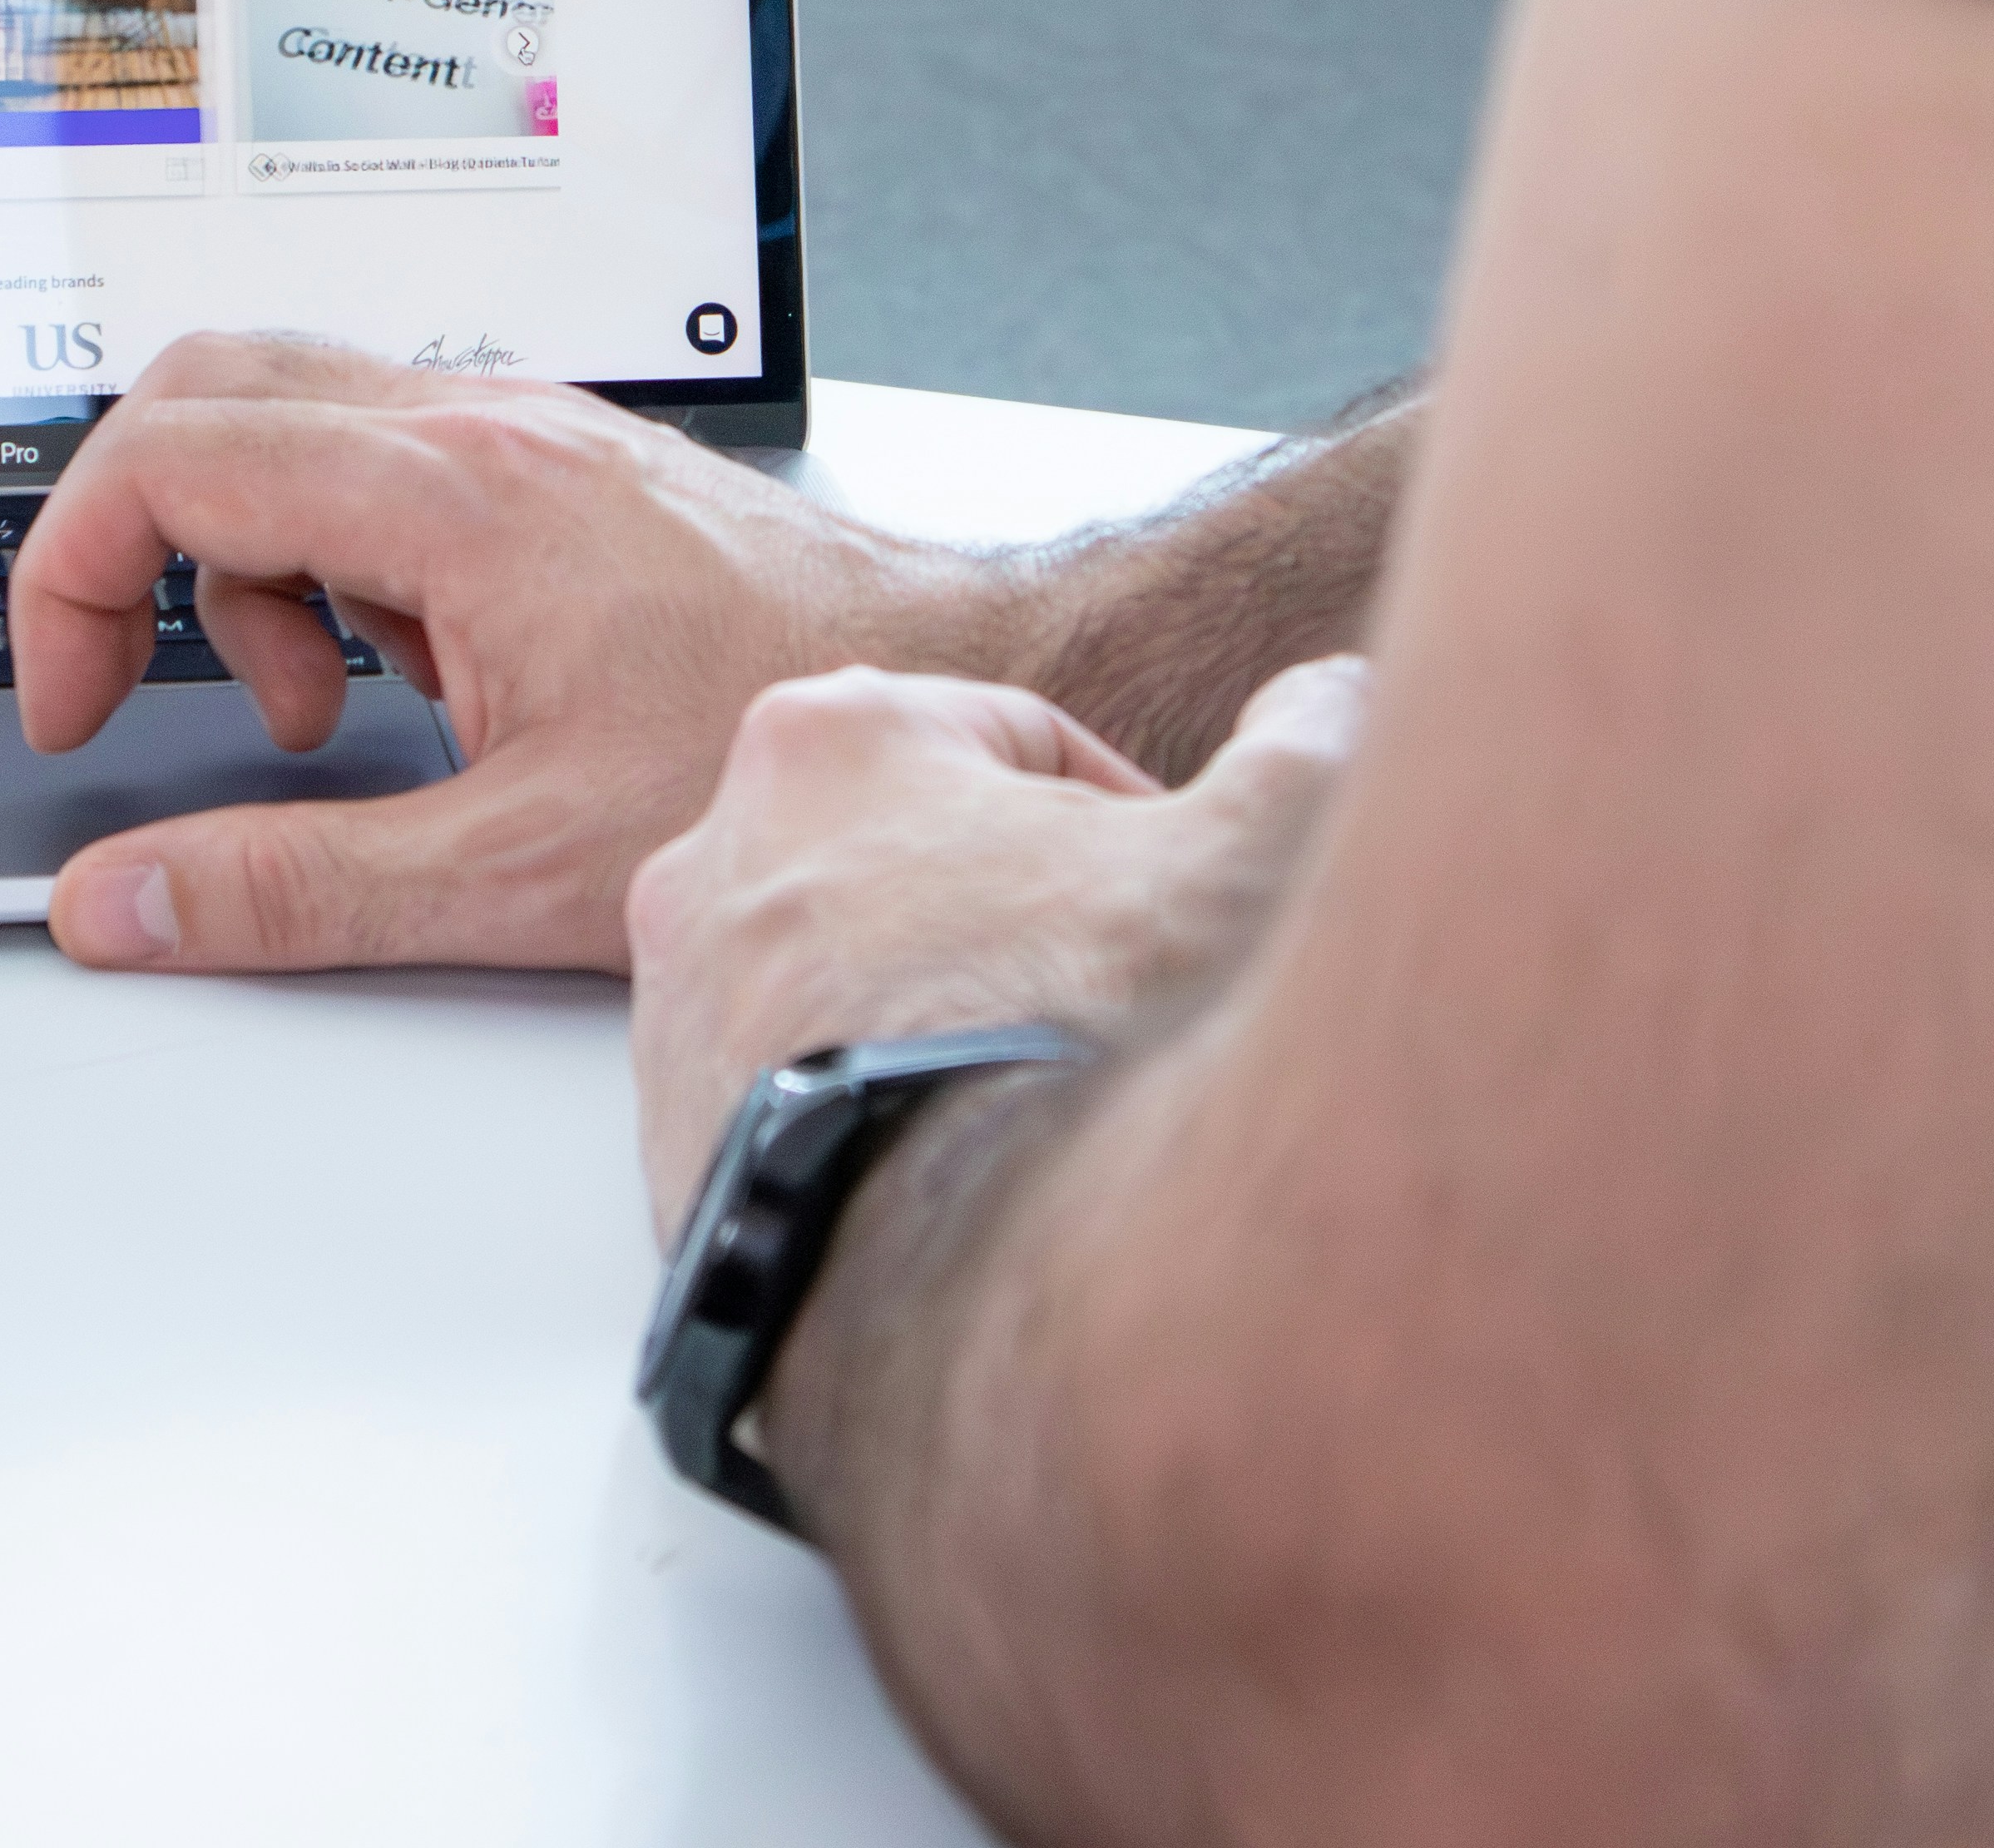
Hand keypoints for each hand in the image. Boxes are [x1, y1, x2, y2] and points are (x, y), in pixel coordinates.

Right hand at [9, 333, 1021, 975]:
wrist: (949, 679)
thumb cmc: (768, 750)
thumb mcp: (515, 866)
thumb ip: (298, 886)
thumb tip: (130, 899)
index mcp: (452, 496)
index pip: (167, 458)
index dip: (72, 578)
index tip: (77, 701)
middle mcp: (481, 425)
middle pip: (205, 392)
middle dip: (130, 540)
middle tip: (132, 680)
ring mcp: (523, 431)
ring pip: (293, 422)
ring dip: (253, 567)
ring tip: (328, 718)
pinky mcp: (558, 465)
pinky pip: (385, 463)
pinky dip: (346, 564)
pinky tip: (420, 686)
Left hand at [624, 656, 1367, 1239]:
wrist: (979, 1293)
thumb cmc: (1092, 1045)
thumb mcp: (1253, 850)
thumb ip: (1307, 745)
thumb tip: (1324, 700)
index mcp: (825, 739)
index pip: (1017, 742)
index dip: (1129, 817)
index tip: (1180, 898)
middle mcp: (710, 864)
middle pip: (923, 862)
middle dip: (1029, 917)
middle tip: (1127, 1000)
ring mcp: (675, 1019)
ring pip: (859, 984)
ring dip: (956, 1021)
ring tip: (1059, 1102)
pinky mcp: (669, 1156)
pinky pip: (807, 1109)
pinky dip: (889, 1127)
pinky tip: (983, 1177)